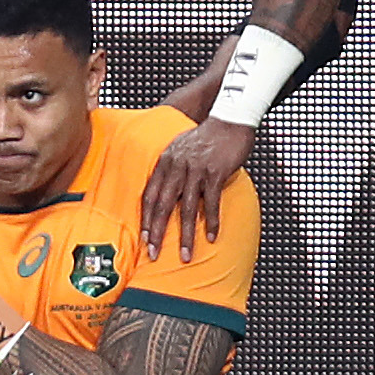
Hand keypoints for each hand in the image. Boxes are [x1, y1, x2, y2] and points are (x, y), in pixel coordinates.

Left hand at [139, 115, 252, 262]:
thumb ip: (171, 169)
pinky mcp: (216, 172)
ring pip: (187, 208)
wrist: (229, 118)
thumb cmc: (206, 137)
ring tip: (186, 255)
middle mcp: (177, 166)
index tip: (144, 239)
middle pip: (163, 205)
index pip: (149, 195)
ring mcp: (196, 169)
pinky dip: (211, 221)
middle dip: (158, 233)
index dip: (146, 218)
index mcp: (165, 162)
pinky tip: (211, 236)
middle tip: (154, 254)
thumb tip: (166, 193)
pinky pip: (211, 202)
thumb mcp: (180, 149)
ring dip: (186, 235)